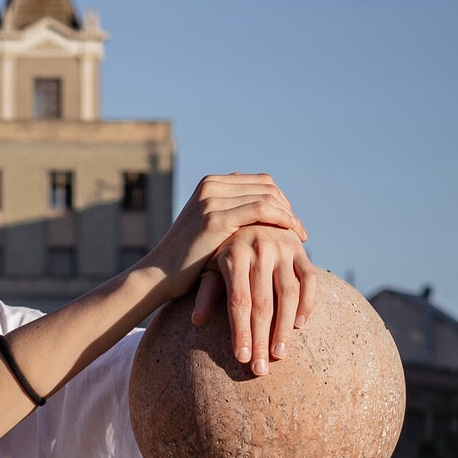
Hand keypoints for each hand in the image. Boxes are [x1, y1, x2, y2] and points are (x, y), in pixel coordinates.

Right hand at [147, 173, 303, 295]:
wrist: (158, 275)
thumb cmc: (185, 261)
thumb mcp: (209, 230)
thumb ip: (230, 215)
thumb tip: (260, 214)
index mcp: (211, 183)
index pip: (259, 182)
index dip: (280, 200)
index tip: (292, 221)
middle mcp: (212, 185)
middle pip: (266, 186)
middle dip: (287, 207)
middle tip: (299, 230)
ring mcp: (212, 199)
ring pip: (266, 196)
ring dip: (288, 214)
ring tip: (299, 235)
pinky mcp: (215, 218)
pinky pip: (260, 210)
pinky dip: (280, 220)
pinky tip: (291, 235)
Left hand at [193, 225, 317, 377]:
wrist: (253, 217)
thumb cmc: (226, 250)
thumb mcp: (211, 267)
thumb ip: (207, 292)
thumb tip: (197, 320)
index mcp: (234, 254)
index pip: (238, 301)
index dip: (241, 331)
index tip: (242, 359)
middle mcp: (259, 249)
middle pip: (262, 303)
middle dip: (261, 339)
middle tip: (259, 369)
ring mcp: (283, 247)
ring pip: (288, 293)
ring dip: (285, 327)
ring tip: (279, 355)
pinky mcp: (300, 249)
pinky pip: (310, 279)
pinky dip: (307, 302)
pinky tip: (300, 325)